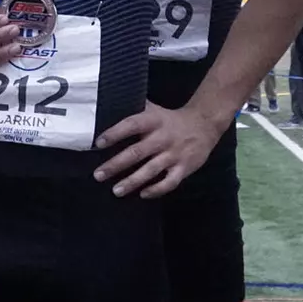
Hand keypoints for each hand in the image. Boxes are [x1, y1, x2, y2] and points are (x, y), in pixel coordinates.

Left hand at [93, 104, 220, 196]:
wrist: (204, 124)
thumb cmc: (170, 119)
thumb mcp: (153, 109)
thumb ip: (134, 109)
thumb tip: (107, 107)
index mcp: (153, 121)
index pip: (131, 125)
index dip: (115, 133)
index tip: (98, 143)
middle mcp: (162, 138)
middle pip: (137, 152)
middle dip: (116, 164)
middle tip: (98, 175)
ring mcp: (174, 154)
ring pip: (151, 170)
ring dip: (132, 181)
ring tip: (116, 191)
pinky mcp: (185, 168)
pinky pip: (170, 182)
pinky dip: (157, 190)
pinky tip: (143, 194)